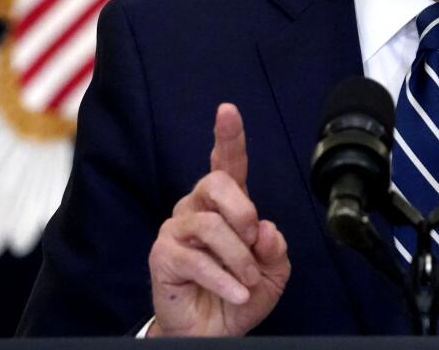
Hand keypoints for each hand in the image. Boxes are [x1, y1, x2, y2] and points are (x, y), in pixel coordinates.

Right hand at [147, 104, 290, 335]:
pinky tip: (236, 292)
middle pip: (216, 183)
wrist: (214, 331)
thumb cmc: (240, 293)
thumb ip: (275, 246)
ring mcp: (177, 229)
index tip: (227, 111)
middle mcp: (198, 208)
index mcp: (227, 203)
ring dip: (239, 257)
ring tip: (247, 279)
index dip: (228, 136)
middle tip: (253, 239)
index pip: (226, 162)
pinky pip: (196, 259)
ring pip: (210, 225)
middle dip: (242, 210)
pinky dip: (224, 279)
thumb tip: (264, 229)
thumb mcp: (273, 271)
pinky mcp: (163, 255)